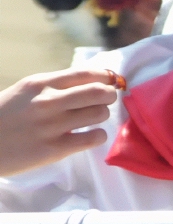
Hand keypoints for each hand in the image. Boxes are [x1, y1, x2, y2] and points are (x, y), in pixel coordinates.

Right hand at [0, 68, 121, 174]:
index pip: (86, 73)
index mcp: (40, 84)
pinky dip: (98, 135)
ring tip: (91, 119)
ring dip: (102, 115)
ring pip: (100, 114)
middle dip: (109, 95)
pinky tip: (89, 135)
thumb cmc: (3, 116)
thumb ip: (53, 86)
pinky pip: (94, 138)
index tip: (111, 81)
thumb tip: (91, 81)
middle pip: (100, 92)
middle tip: (105, 101)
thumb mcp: (24, 92)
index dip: (106, 77)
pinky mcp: (54, 149)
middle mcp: (48, 102)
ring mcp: (52, 126)